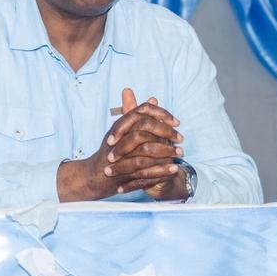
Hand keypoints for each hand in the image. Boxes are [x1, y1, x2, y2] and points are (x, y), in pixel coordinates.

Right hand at [56, 88, 183, 200]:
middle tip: (181, 139)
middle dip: (165, 133)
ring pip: (145, 152)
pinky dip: (160, 171)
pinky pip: (144, 172)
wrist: (95, 176)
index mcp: (119, 126)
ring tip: (180, 154)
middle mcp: (117, 139)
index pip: (141, 112)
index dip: (160, 114)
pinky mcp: (123, 175)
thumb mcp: (123, 129)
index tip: (176, 122)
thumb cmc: (111, 151)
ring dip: (165, 153)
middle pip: (144, 130)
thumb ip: (137, 114)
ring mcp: (119, 157)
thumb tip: (154, 99)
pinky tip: (173, 169)